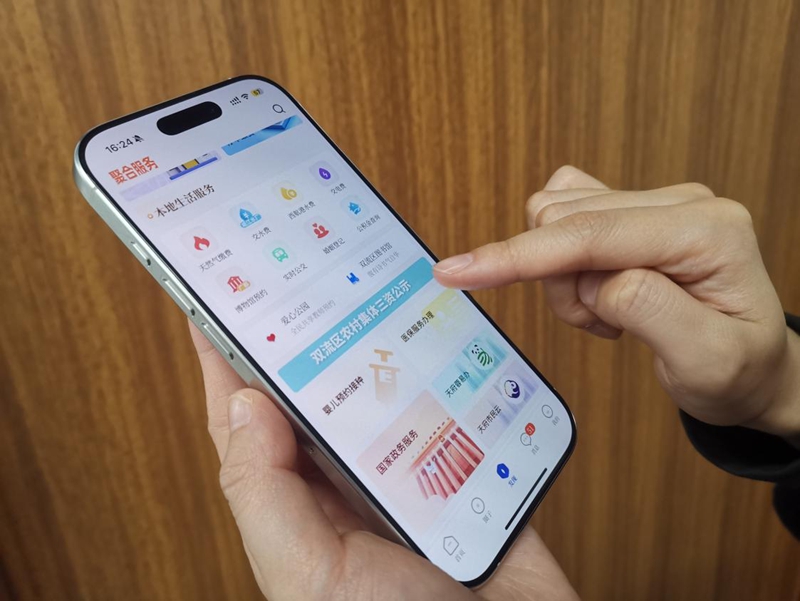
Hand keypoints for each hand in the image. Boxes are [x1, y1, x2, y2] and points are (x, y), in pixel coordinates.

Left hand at [189, 323, 578, 600]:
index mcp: (298, 508)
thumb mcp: (307, 572)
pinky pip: (453, 408)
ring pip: (384, 395)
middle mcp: (348, 485)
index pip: (247, 423)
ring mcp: (407, 475)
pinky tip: (445, 337)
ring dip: (379, 349)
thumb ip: (266, 493)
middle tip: (297, 279)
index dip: (224, 363)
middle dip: (306, 340)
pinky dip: (450, 373)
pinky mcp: (465, 469)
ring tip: (367, 294)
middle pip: (319, 396)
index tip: (210, 304)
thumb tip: (245, 402)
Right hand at [433, 166, 799, 439]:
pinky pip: (564, 216)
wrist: (753, 366)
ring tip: (610, 317)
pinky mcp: (631, 210)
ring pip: (556, 218)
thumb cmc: (736, 371)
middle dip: (563, 284)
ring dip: (564, 279)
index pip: (592, 234)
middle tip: (606, 327)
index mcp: (707, 230)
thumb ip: (654, 313)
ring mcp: (654, 201)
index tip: (455, 272)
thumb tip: (598, 280)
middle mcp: (680, 201)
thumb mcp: (708, 363)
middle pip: (565, 221)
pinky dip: (563, 262)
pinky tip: (599, 289)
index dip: (519, 255)